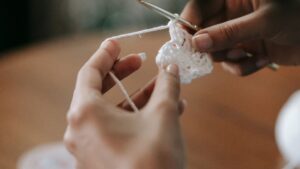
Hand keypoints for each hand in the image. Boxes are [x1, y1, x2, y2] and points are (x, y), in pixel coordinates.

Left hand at [64, 40, 185, 168]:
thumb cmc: (153, 162)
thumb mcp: (164, 115)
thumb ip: (167, 86)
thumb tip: (172, 69)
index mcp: (85, 114)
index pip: (89, 72)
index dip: (105, 54)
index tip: (117, 43)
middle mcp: (80, 130)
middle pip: (98, 90)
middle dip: (122, 74)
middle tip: (140, 61)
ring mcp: (88, 147)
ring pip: (111, 111)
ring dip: (137, 97)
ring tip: (162, 87)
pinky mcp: (100, 159)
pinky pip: (115, 129)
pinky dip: (135, 117)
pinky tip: (162, 110)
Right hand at [181, 0, 299, 75]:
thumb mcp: (265, 21)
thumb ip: (229, 32)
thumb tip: (197, 42)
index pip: (199, 7)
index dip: (187, 24)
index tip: (182, 42)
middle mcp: (231, 14)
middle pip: (203, 33)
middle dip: (209, 48)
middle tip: (213, 57)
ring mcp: (237, 33)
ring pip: (216, 51)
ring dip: (229, 59)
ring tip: (247, 55)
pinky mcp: (245, 50)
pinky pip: (232, 63)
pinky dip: (243, 67)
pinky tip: (262, 61)